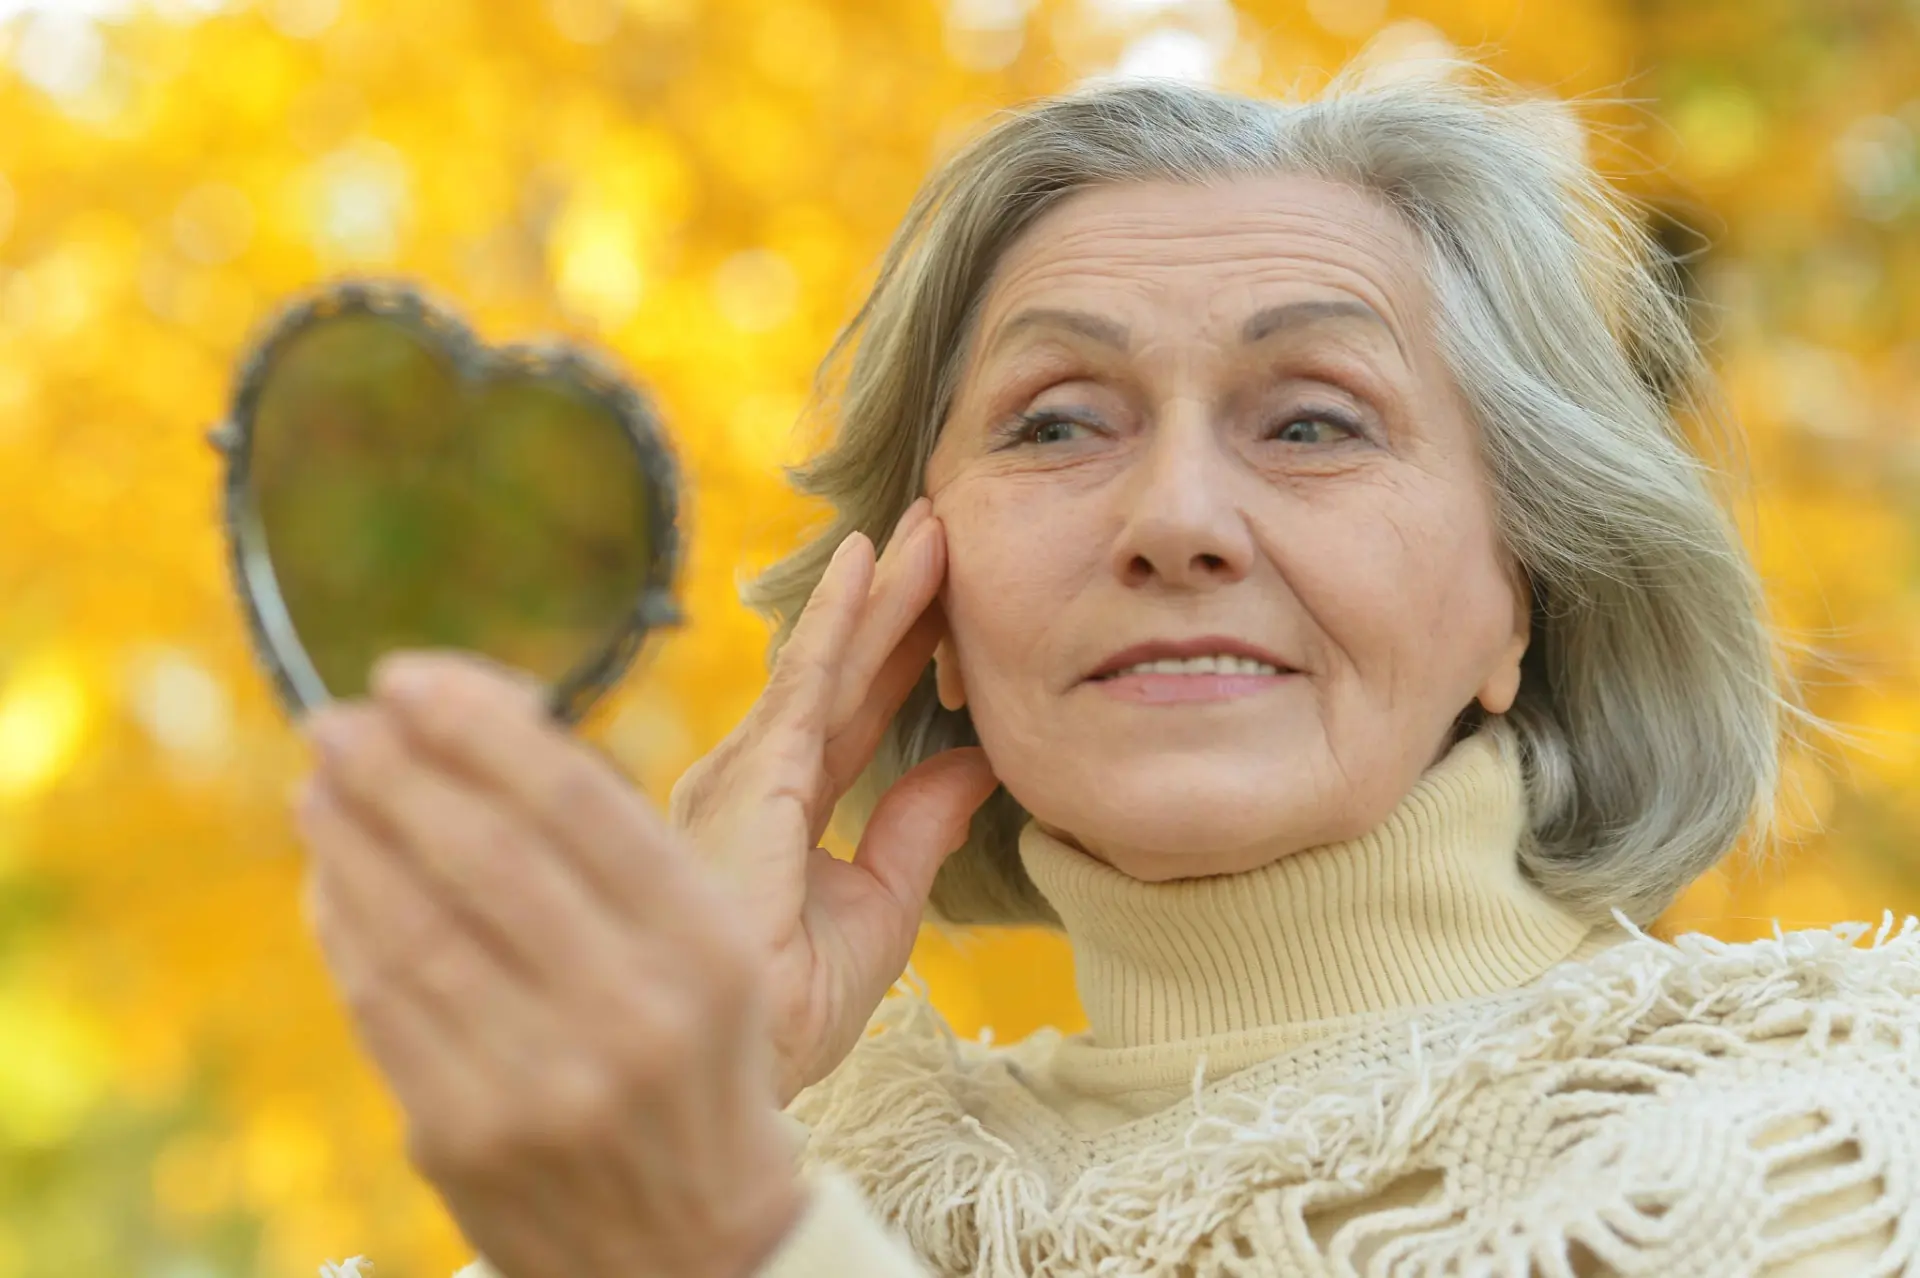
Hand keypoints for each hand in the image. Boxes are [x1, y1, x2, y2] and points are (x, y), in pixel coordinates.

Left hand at [295, 657, 804, 1277]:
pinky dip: (342, 923)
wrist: (692, 1248)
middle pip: (482, 852)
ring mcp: (540, 1082)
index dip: (479, 722)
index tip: (411, 674)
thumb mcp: (711, 952)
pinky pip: (378, 1004)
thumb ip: (618, 856)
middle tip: (338, 716)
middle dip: (393, 767)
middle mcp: (629, 1011)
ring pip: (412, 924)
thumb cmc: (697, 1063)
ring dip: (348, 836)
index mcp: (704, 948)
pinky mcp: (461, 1138)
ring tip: (319, 781)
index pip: (576, 801)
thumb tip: (475, 738)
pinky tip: (329, 877)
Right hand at [669, 497, 1000, 1103]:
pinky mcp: (749, 783)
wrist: (745, 1073)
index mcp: (781, 809)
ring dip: (883, 590)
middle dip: (895, 597)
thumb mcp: (880, 910)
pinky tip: (872, 564)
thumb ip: (917, 831)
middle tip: (943, 520)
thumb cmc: (788, 1014)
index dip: (905, 648)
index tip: (951, 591)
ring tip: (931, 522)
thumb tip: (974, 764)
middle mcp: (752, 780)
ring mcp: (743, 776)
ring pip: (830, 662)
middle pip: (842, 670)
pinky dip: (841, 618)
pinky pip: (808, 684)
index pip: (856, 709)